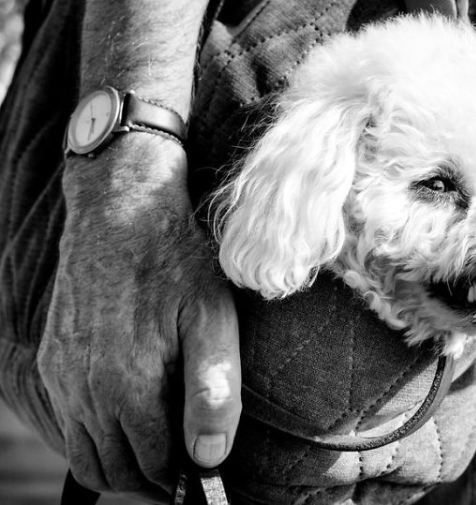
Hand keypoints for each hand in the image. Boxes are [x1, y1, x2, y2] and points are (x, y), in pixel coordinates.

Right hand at [38, 135, 240, 501]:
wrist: (122, 208)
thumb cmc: (177, 260)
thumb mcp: (212, 318)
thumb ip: (212, 391)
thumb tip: (210, 458)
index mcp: (127, 385)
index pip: (151, 467)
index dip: (179, 482)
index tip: (202, 481)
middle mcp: (85, 389)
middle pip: (114, 469)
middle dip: (150, 482)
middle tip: (182, 474)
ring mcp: (63, 375)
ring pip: (85, 453)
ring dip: (121, 465)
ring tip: (159, 456)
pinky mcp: (53, 358)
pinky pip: (68, 422)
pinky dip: (95, 439)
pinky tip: (128, 422)